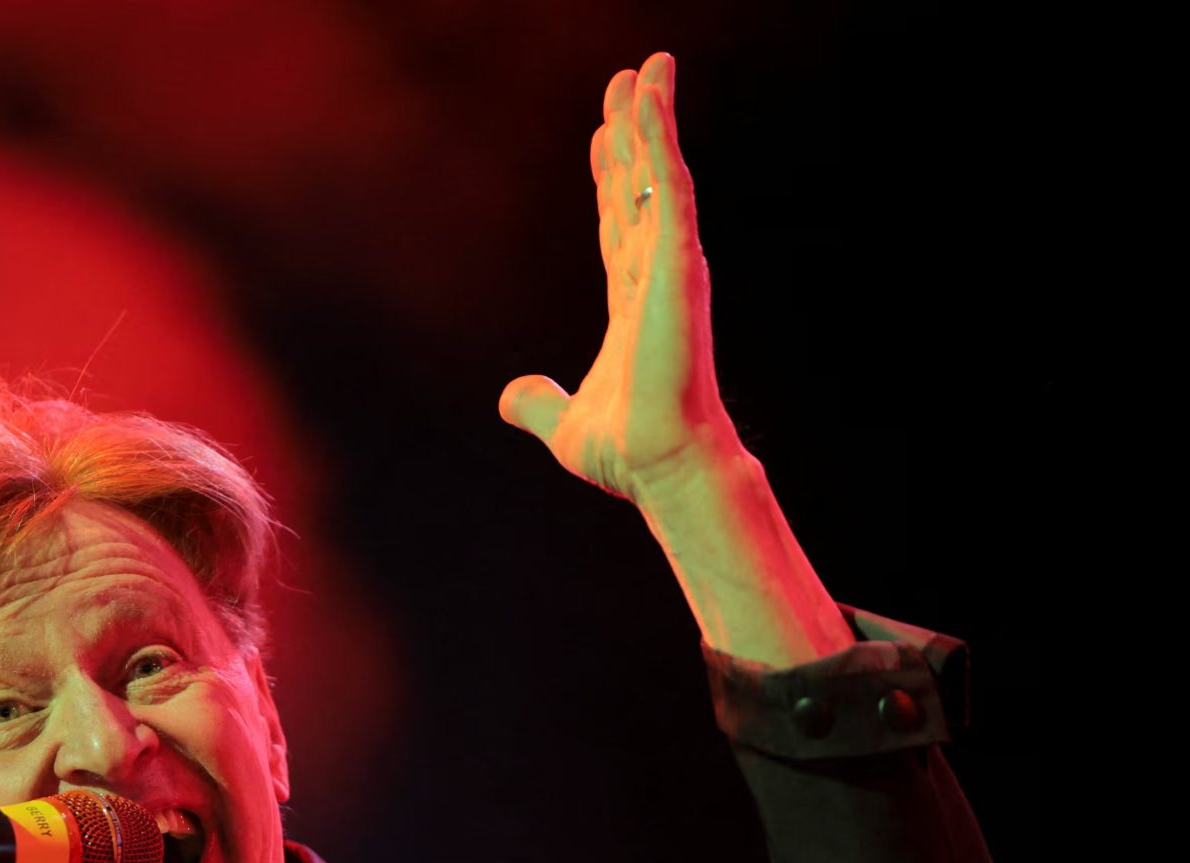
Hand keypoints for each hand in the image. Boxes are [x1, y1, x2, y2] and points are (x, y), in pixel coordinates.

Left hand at [498, 53, 737, 503]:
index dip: (612, 178)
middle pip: (639, 186)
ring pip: (659, 176)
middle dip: (631, 133)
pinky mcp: (679, 265)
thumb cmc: (627, 453)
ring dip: (652, 119)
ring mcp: (669, 267)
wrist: (660, 466)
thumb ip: (538, 404)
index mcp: (631, 305)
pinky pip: (671, 190)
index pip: (619, 224)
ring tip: (647, 69)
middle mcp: (653, 276)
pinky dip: (661, 143)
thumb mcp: (564, 425)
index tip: (603, 136)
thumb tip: (510, 397)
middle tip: (626, 80)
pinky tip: (650, 102)